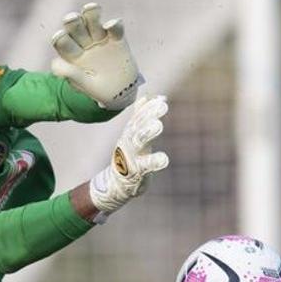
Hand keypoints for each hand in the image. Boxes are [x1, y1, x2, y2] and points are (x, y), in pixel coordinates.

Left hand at [50, 3, 143, 110]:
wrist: (121, 93)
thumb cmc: (97, 89)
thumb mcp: (84, 84)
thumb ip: (71, 74)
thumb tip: (54, 65)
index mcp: (72, 54)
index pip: (63, 43)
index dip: (60, 39)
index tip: (58, 36)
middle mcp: (84, 43)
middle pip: (76, 28)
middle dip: (73, 22)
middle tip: (70, 19)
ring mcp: (100, 39)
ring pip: (94, 23)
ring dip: (91, 14)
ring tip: (90, 8)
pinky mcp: (117, 39)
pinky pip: (115, 29)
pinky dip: (114, 25)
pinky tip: (111, 25)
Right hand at [88, 95, 169, 218]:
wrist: (116, 184)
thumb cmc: (129, 158)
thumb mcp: (132, 136)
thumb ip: (140, 117)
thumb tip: (147, 97)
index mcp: (129, 133)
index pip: (138, 117)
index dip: (149, 108)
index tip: (161, 99)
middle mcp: (128, 142)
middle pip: (138, 125)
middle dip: (149, 115)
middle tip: (163, 106)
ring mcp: (130, 156)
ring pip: (139, 142)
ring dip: (148, 132)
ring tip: (158, 125)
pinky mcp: (136, 171)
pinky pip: (145, 165)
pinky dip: (154, 161)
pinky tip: (164, 159)